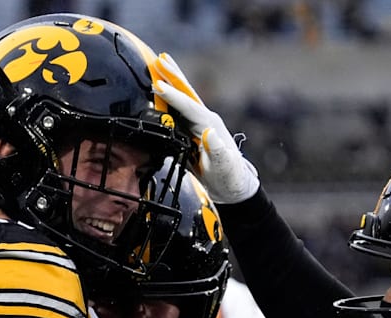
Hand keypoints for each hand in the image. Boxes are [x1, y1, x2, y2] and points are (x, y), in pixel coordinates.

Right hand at [152, 52, 259, 203]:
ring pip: (183, 97)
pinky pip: (178, 110)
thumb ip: (217, 151)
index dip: (174, 97)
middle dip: (174, 76)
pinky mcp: (192, 130)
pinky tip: (159, 89)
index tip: (158, 86)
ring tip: (159, 64)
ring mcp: (198, 124)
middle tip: (160, 58)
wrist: (232, 186)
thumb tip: (209, 134)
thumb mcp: (224, 167)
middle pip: (187, 93)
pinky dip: (169, 97)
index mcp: (211, 125)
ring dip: (171, 80)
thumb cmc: (229, 177)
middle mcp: (205, 120)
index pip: (189, 107)